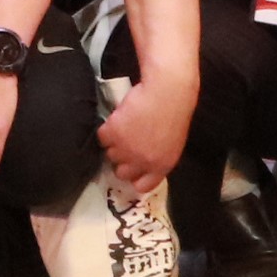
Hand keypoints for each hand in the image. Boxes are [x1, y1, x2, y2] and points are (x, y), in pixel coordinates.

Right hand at [97, 70, 192, 194]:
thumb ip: (157, 157)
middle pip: (121, 173)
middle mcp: (142, 162)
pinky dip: (106, 129)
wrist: (166, 91)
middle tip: (124, 146)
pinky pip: (102, 137)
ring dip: (113, 144)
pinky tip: (116, 120)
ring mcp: (126, 148)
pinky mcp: (112, 133)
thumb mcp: (171, 143)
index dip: (135, 177)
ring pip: (110, 154)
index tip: (132, 169)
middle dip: (122, 161)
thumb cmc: (174, 112)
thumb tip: (143, 161)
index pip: (142, 186)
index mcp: (161, 166)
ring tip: (122, 128)